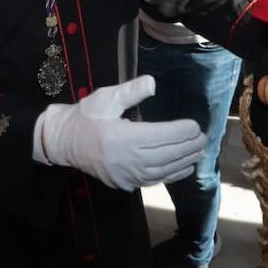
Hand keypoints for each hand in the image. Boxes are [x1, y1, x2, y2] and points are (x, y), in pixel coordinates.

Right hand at [36, 75, 205, 190]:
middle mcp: (126, 160)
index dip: (182, 132)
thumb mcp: (106, 97)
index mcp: (122, 137)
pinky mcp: (125, 183)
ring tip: (198, 151)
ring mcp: (126, 175)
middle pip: (166, 154)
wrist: (64, 142)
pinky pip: (154, 181)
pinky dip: (172, 175)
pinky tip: (184, 168)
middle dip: (188, 146)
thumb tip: (153, 84)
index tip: (195, 125)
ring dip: (184, 161)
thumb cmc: (86, 116)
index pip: (161, 137)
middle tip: (203, 137)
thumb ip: (131, 91)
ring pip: (163, 170)